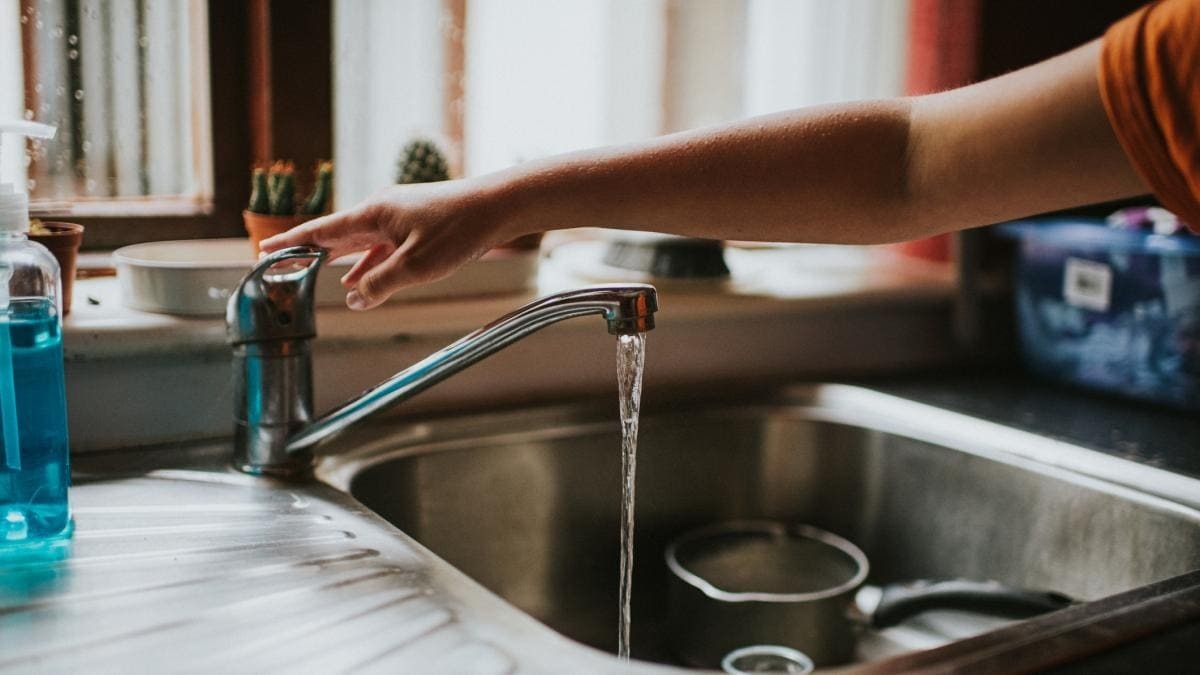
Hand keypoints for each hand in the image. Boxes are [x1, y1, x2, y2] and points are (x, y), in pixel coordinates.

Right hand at [259, 178, 512, 309]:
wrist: (498, 206)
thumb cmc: (459, 231)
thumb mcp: (416, 266)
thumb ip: (381, 283)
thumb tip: (354, 298)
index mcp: (371, 215)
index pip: (320, 231)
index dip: (290, 242)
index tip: (264, 251)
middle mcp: (380, 211)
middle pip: (334, 234)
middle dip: (307, 251)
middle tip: (280, 263)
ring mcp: (398, 216)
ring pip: (359, 242)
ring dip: (337, 261)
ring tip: (313, 276)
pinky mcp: (416, 224)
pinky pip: (381, 246)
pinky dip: (366, 263)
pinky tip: (360, 279)